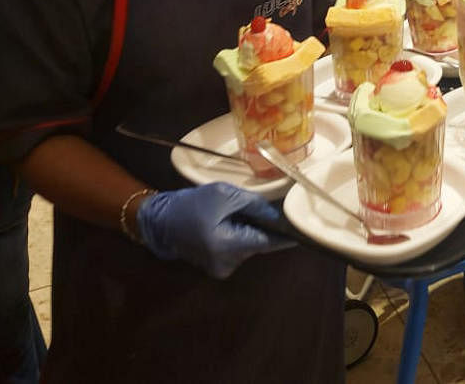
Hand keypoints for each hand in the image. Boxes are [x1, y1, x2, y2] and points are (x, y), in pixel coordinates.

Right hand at [137, 182, 294, 278]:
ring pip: (248, 247)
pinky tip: (229, 224)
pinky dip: (238, 237)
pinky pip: (236, 250)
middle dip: (262, 227)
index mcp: (228, 246)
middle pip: (258, 244)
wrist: (160, 220)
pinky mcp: (216, 267)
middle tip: (266, 209)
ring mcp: (220, 269)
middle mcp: (227, 264)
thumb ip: (254, 205)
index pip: (267, 242)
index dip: (285, 235)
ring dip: (249, 231)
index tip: (303, 232)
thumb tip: (276, 214)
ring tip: (238, 214)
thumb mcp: (225, 195)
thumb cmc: (193, 204)